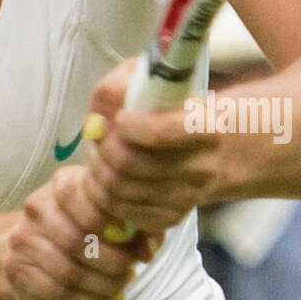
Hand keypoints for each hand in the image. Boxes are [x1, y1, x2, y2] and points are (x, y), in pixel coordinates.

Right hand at [4, 165, 157, 299]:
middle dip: (112, 262)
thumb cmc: (81, 228)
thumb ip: (137, 228)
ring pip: (68, 270)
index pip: (86, 199)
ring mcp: (24, 237)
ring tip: (119, 288)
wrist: (30, 248)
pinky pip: (57, 290)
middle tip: (129, 272)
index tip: (132, 246)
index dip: (111, 224)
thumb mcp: (110, 218)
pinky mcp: (17, 268)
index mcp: (63, 183)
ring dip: (101, 286)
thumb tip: (147, 251)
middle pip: (77, 239)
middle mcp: (38, 206)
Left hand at [80, 56, 223, 236]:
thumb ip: (119, 87)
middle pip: (129, 163)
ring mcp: (188, 197)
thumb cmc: (169, 109)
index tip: (119, 118)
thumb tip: (96, 120)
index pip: (159, 132)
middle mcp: (202, 167)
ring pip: (119, 189)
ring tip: (97, 154)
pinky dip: (103, 194)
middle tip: (96, 137)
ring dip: (96, 170)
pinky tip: (104, 176)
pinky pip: (121, 211)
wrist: (202, 148)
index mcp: (204, 127)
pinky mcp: (171, 218)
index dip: (127, 126)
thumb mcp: (150, 81)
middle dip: (101, 148)